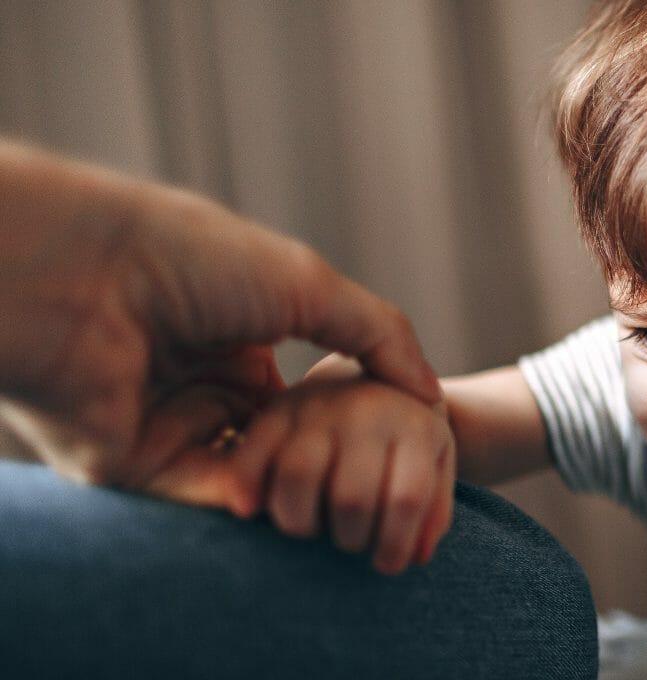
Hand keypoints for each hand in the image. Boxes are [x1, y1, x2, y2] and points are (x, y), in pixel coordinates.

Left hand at [0, 140, 439, 507]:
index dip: (347, 425)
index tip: (393, 446)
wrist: (86, 273)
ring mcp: (162, 429)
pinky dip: (240, 502)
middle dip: (320, 469)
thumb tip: (430, 396)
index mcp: (234, 339)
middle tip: (368, 490)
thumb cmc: (193, 259)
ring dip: (286, 492)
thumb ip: (380, 339)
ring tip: (332, 502)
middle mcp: (197, 386)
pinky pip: (196, 498)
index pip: (304, 403)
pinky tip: (274, 501)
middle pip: (277, 449)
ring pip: (242, 480)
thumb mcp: (312, 287)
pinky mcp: (127, 467)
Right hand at [223, 356, 455, 574]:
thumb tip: (417, 557)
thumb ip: (434, 510)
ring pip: (298, 477)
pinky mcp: (274, 411)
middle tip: (350, 542)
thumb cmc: (403, 436)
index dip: (395, 545)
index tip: (386, 565)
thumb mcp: (435, 463)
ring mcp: (317, 408)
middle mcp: (365, 412)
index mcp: (414, 427)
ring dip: (301, 523)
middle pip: (352, 498)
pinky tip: (253, 511)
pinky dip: (245, 490)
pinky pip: (250, 457)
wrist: (366, 375)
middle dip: (351, 538)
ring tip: (313, 529)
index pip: (406, 499)